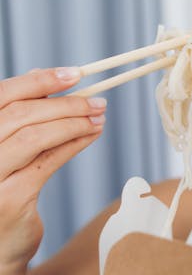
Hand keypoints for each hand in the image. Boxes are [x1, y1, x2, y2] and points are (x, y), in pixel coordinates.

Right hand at [0, 68, 106, 274]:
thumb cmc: (0, 193)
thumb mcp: (2, 152)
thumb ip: (16, 119)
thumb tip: (43, 78)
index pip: (1, 96)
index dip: (39, 81)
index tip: (74, 74)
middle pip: (21, 114)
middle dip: (66, 104)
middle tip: (97, 102)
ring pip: (35, 135)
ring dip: (75, 122)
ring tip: (99, 117)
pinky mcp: (9, 199)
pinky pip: (49, 161)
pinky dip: (75, 144)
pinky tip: (92, 135)